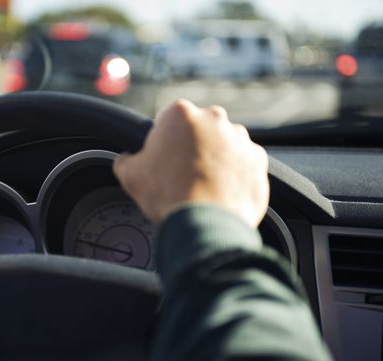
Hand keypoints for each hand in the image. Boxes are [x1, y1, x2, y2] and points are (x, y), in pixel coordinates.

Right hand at [113, 100, 268, 227]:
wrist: (206, 223)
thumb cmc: (168, 195)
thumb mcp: (130, 175)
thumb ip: (125, 160)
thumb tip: (125, 160)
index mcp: (180, 114)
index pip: (167, 120)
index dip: (162, 141)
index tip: (162, 158)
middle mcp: (214, 119)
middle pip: (198, 129)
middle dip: (191, 147)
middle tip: (181, 174)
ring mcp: (240, 138)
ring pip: (223, 145)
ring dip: (214, 159)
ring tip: (202, 186)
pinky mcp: (257, 159)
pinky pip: (243, 164)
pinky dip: (234, 175)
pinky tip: (220, 192)